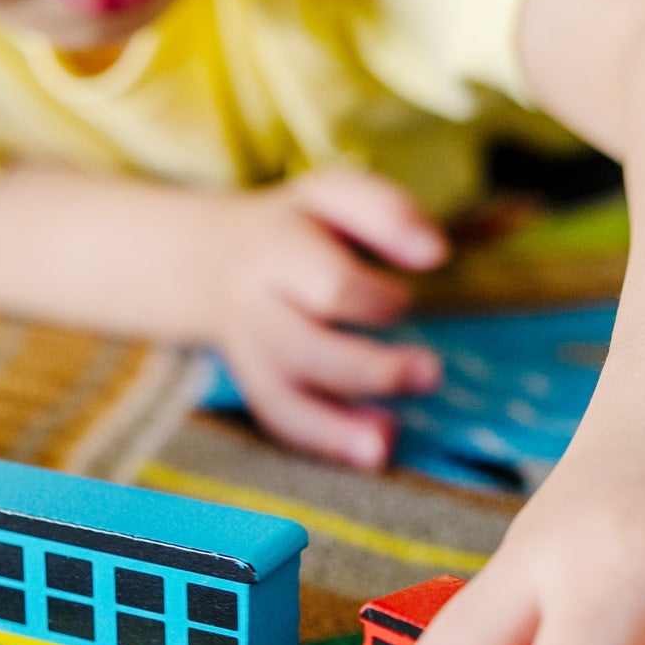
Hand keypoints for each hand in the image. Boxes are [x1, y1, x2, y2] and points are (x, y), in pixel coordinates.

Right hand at [207, 167, 448, 468]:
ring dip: (340, 426)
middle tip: (431, 372)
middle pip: (305, 349)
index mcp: (275, 248)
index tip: (405, 300)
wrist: (210, 258)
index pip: (328, 284)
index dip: (376, 299)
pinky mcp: (256, 386)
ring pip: (284, 398)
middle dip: (370, 370)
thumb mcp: (335, 194)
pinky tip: (375, 450)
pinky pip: (283, 423)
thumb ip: (387, 211)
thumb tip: (435, 252)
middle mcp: (254, 305)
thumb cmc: (297, 226)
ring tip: (391, 439)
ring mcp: (249, 353)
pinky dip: (328, 443)